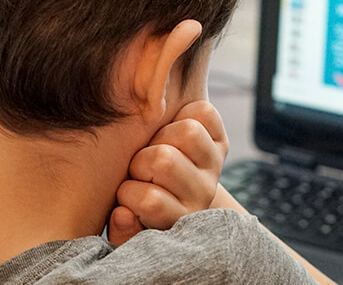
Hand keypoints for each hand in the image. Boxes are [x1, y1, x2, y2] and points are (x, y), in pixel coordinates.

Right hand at [113, 101, 229, 234]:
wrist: (172, 193)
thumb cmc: (139, 208)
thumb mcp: (129, 227)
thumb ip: (122, 230)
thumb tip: (123, 213)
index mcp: (179, 218)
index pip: (151, 202)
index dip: (128, 193)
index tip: (126, 196)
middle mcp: (202, 193)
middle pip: (165, 160)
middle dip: (140, 160)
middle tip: (139, 169)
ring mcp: (213, 166)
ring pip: (188, 132)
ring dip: (161, 135)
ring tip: (154, 147)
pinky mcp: (220, 142)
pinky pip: (204, 112)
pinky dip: (184, 113)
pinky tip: (171, 130)